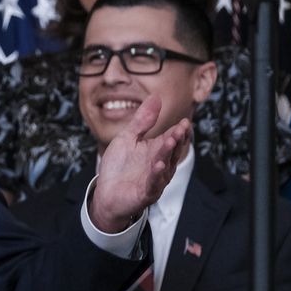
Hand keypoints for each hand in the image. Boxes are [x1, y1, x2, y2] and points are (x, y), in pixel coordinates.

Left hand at [90, 96, 190, 232]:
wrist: (106, 193)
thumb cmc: (119, 166)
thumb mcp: (128, 137)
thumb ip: (142, 120)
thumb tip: (156, 97)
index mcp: (156, 150)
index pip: (171, 138)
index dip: (178, 131)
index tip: (184, 122)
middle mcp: (160, 164)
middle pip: (171, 150)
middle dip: (176, 139)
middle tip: (181, 129)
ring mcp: (155, 179)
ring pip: (165, 165)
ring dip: (168, 153)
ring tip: (171, 141)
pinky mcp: (146, 192)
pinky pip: (154, 183)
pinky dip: (157, 174)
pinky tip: (159, 164)